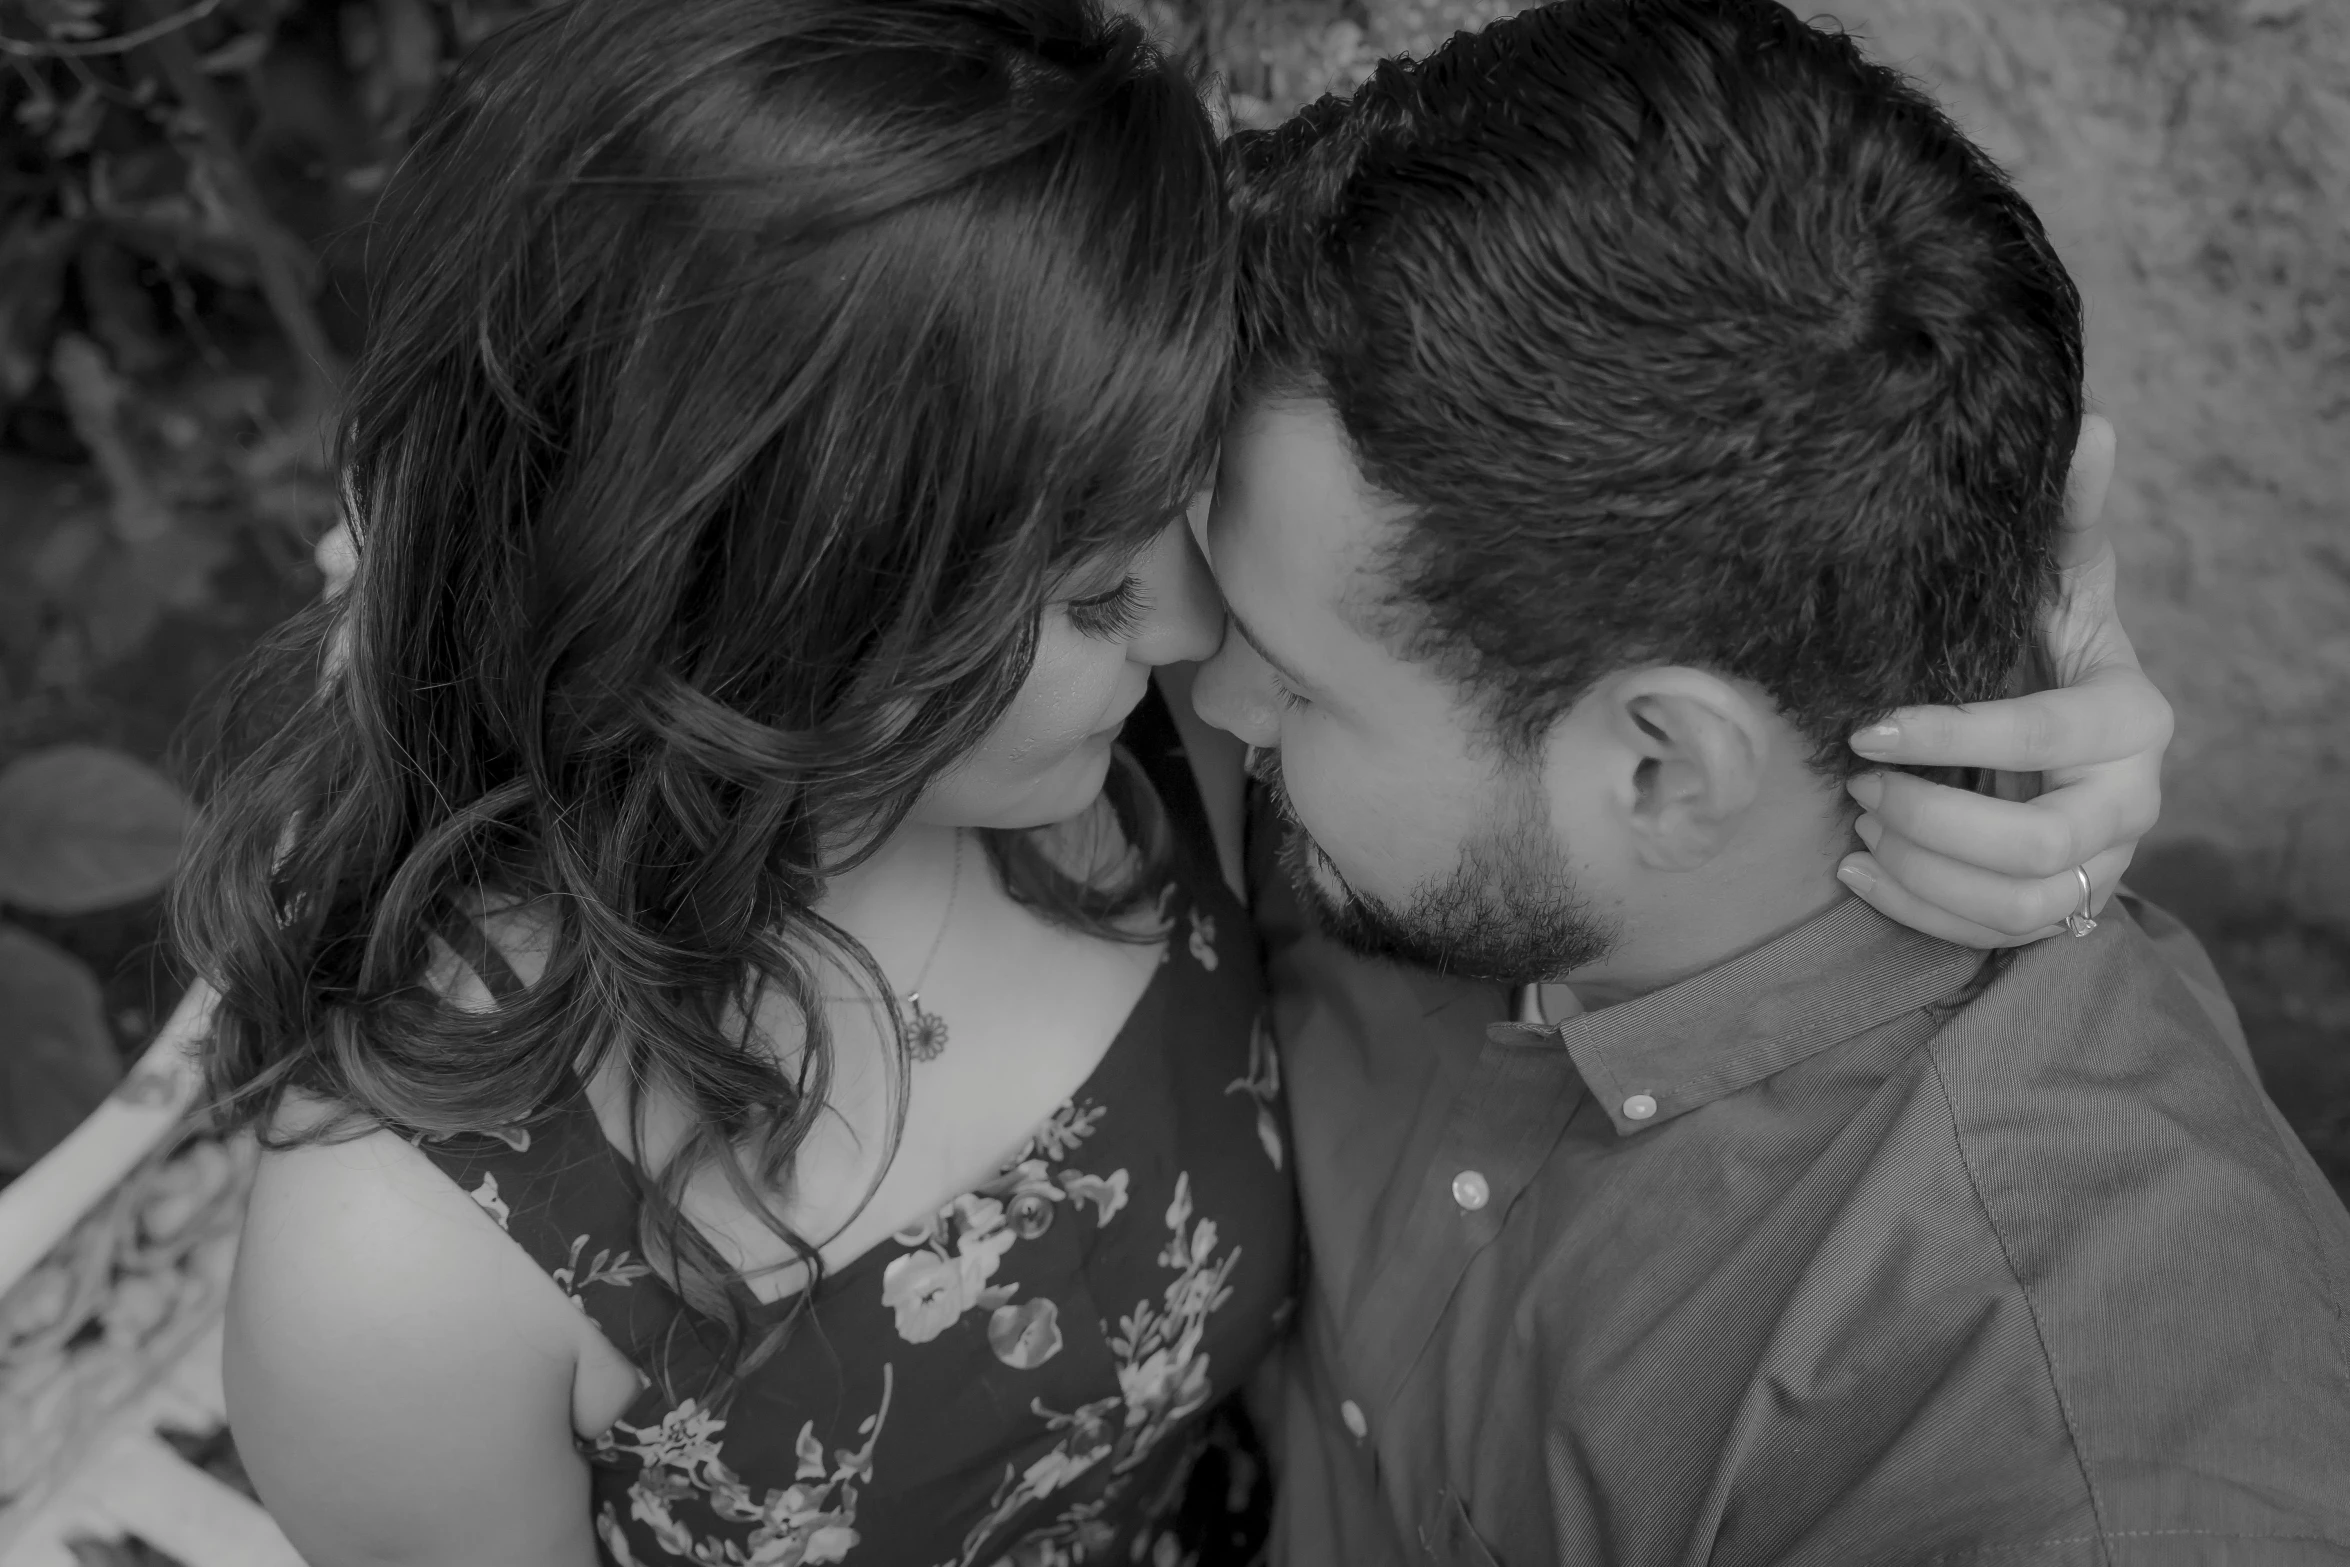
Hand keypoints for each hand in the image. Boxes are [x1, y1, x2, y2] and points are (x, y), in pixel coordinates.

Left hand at [1834, 416, 2172, 946]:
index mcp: (2130, 717)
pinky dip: (1916, 910)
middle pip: (2034, 845)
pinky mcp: (2061, 907)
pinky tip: (1857, 872)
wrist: (2068, 731)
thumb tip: (2093, 423)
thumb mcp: (2059, 582)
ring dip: (1921, 870)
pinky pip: (1994, 935)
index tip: (1869, 730)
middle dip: (1931, 820)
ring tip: (1858, 828)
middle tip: (1860, 788)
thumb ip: (2067, 519)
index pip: (2042, 736)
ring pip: (2013, 901)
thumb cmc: (2048, 646)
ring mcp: (2101, 864)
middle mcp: (2131, 799)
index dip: (1951, 738)